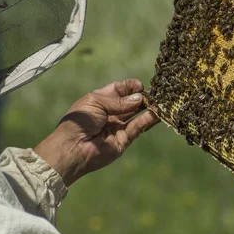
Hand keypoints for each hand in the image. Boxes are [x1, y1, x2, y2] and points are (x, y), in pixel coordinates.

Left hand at [34, 79, 159, 185]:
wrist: (72, 148)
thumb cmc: (79, 121)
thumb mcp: (96, 102)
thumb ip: (119, 101)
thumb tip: (140, 98)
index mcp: (100, 100)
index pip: (119, 90)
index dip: (130, 86)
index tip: (140, 85)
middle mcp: (111, 113)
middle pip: (131, 102)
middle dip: (142, 97)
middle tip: (156, 93)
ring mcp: (118, 126)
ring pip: (137, 115)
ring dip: (148, 108)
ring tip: (161, 101)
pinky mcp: (124, 140)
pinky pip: (138, 127)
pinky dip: (148, 120)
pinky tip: (157, 113)